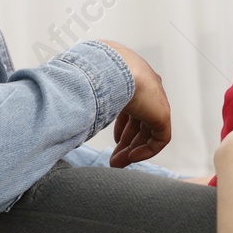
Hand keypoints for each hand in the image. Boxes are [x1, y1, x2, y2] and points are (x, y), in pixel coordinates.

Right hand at [99, 40, 171, 166]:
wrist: (109, 68)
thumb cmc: (93, 73)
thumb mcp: (89, 87)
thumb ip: (87, 99)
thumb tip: (69, 108)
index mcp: (133, 79)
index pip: (132, 107)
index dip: (122, 127)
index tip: (113, 141)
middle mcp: (147, 88)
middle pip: (140, 121)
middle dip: (126, 142)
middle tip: (113, 159)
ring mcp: (156, 100)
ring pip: (149, 132)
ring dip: (133, 150)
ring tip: (117, 164)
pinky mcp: (162, 114)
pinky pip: (160, 138)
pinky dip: (147, 151)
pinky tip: (131, 158)